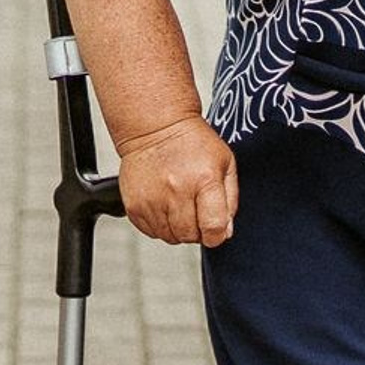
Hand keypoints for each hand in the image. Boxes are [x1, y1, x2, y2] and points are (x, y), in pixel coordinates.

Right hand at [117, 114, 238, 246]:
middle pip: (190, 236)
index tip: (215, 229)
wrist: (154, 127)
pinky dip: (160, 225)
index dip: (217, 235)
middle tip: (195, 209)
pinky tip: (163, 204)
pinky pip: (151, 232)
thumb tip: (225, 231)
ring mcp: (153, 200)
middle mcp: (177, 191)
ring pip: (170, 237)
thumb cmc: (191, 142)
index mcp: (204, 180)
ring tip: (178, 204)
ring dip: (178, 228)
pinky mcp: (134, 206)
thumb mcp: (225, 163)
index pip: (214, 228)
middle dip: (197, 230)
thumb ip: (230, 200)